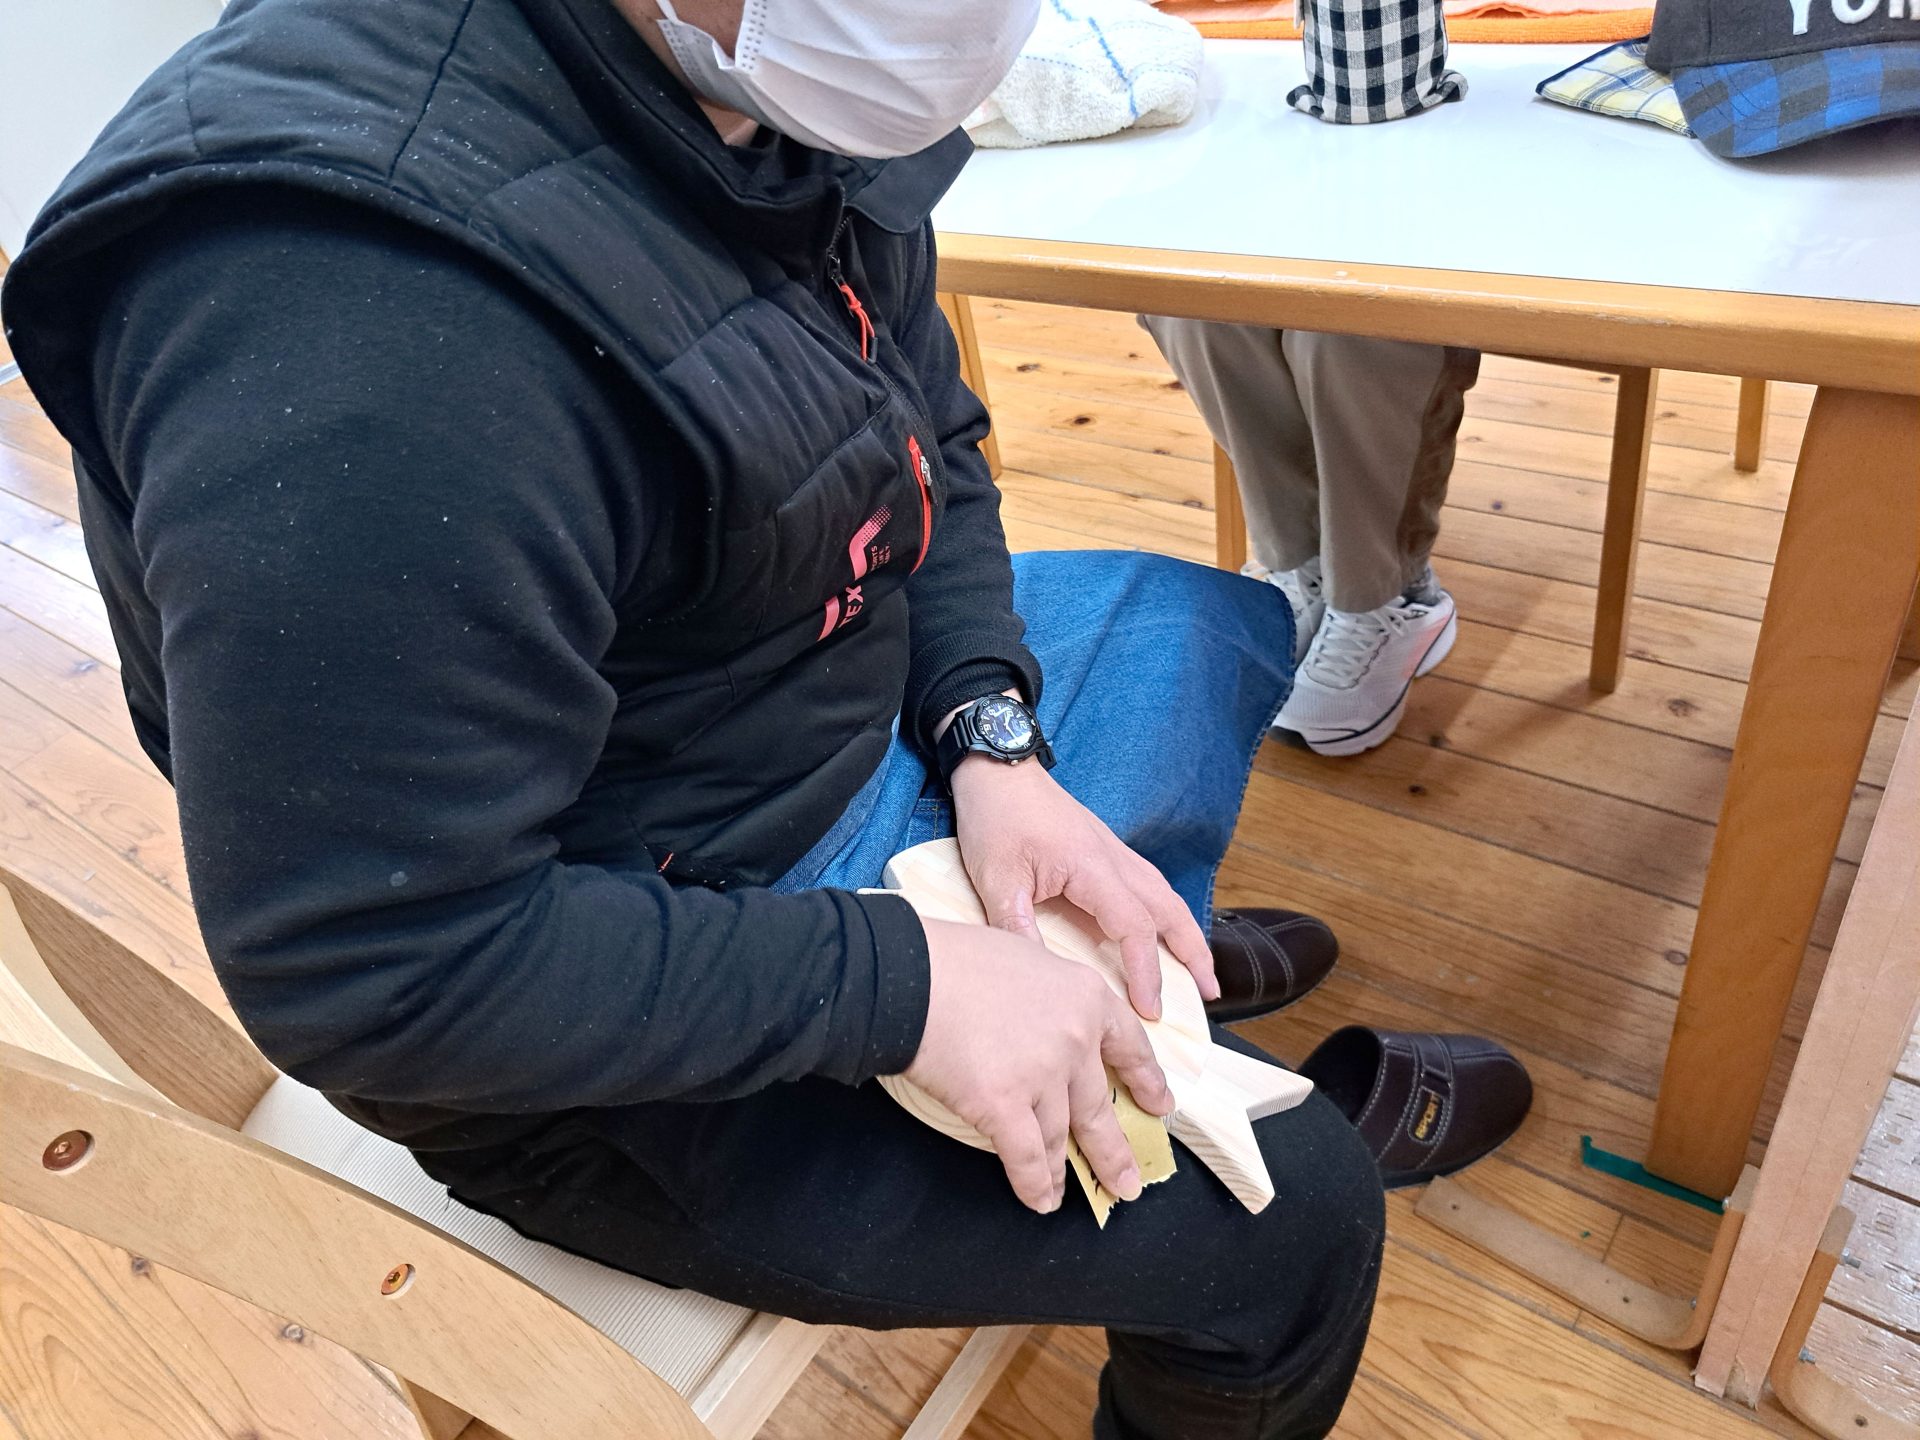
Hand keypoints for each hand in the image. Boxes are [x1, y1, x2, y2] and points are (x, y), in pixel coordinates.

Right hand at [904, 917, 1172, 1211]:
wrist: (912, 974)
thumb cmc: (957, 959)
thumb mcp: (1025, 957)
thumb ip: (1049, 993)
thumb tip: (1044, 1017)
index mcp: (1085, 997)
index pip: (1130, 1046)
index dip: (1146, 1081)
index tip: (1159, 1105)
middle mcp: (1075, 1040)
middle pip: (1100, 1106)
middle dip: (1115, 1151)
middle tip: (1129, 1181)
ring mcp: (1043, 1075)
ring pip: (1060, 1136)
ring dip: (1063, 1170)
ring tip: (1068, 1193)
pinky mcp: (1005, 1106)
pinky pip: (1027, 1157)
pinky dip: (1034, 1184)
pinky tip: (1040, 1200)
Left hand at [950, 754, 1217, 1020]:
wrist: (998, 766)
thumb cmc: (997, 817)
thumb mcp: (996, 877)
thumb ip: (1018, 926)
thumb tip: (1041, 974)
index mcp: (1092, 868)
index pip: (1135, 927)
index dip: (1146, 971)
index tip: (1149, 1009)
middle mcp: (1114, 859)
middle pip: (1170, 910)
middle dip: (1194, 953)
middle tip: (1210, 993)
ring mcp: (1113, 851)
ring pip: (1164, 896)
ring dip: (1186, 932)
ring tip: (1200, 969)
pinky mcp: (1103, 848)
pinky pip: (1147, 884)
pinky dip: (1165, 912)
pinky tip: (1162, 929)